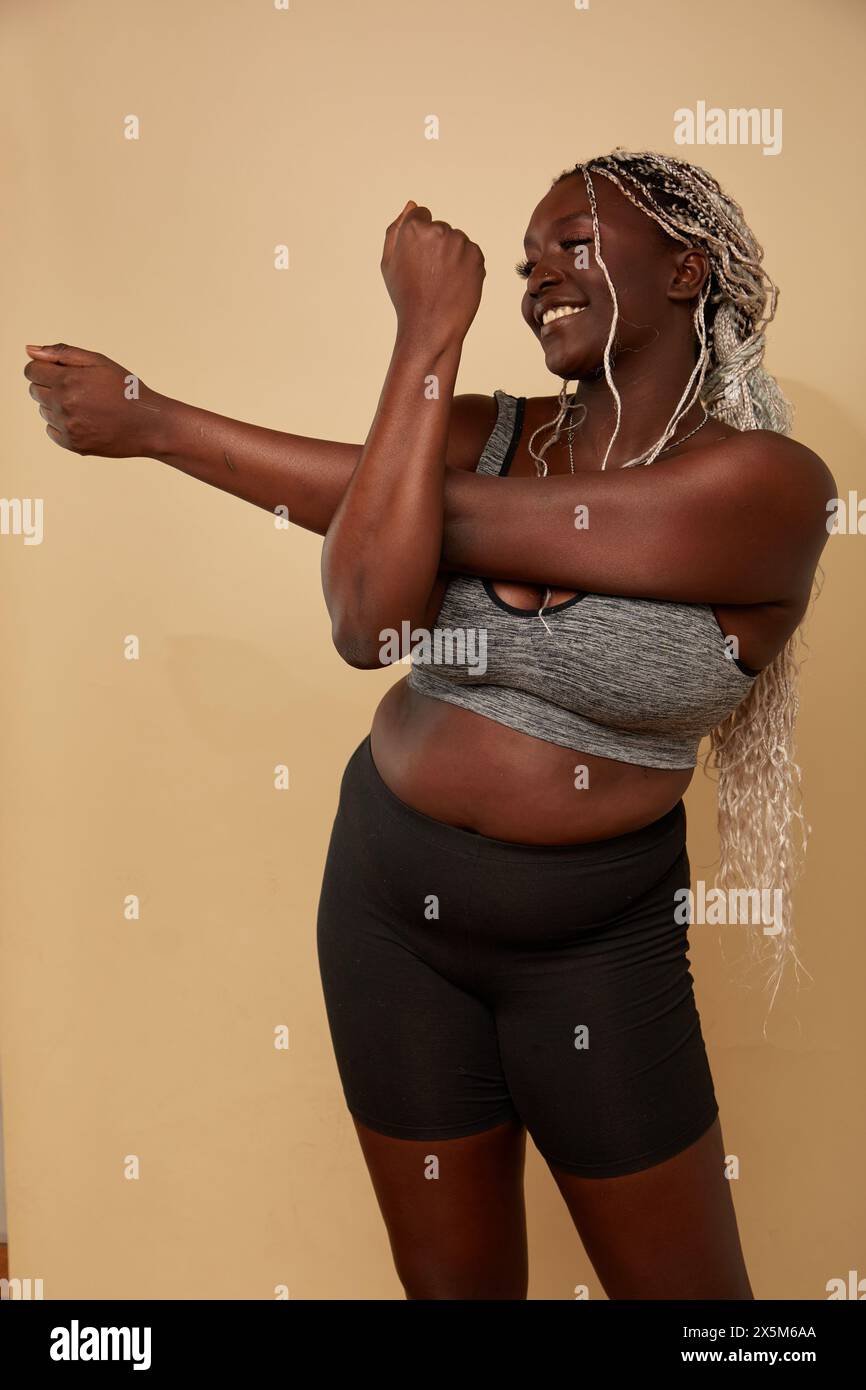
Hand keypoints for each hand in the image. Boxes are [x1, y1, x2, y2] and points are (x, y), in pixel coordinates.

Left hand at [23, 343, 169, 457]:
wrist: (149, 425)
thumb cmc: (127, 390)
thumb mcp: (99, 362)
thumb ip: (62, 354)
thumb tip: (30, 351)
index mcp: (68, 381)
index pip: (31, 371)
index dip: (44, 369)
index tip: (60, 372)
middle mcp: (64, 405)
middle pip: (35, 391)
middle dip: (50, 386)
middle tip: (78, 389)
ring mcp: (68, 427)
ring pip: (43, 411)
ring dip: (57, 406)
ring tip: (86, 406)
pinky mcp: (73, 445)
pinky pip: (52, 431)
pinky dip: (63, 425)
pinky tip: (85, 420)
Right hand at [380, 200, 484, 352]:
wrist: (431, 326)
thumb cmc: (406, 297)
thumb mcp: (389, 263)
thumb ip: (396, 229)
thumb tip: (412, 205)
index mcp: (413, 229)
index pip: (421, 216)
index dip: (418, 239)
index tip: (418, 260)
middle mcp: (438, 231)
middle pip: (440, 228)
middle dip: (436, 246)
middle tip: (429, 276)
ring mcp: (460, 243)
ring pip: (456, 241)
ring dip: (452, 255)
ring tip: (442, 281)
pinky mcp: (477, 256)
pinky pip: (471, 253)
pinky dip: (466, 266)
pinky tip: (455, 284)